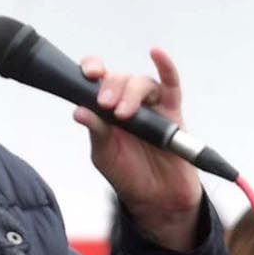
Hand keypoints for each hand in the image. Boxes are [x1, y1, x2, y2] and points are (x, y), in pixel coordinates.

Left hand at [77, 46, 202, 249]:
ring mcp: (152, 106)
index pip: (97, 81)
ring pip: (142, 83)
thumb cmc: (130, 175)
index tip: (88, 74)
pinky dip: (166, 67)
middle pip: (120, 79)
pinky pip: (172, 85)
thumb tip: (80, 111)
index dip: (91, 71)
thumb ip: (97, 133)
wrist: (158, 199)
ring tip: (125, 114)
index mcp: (106, 110)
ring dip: (132, 92)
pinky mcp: (173, 113)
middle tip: (107, 107)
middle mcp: (128, 103)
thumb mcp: (105, 156)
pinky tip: (158, 54)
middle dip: (111, 87)